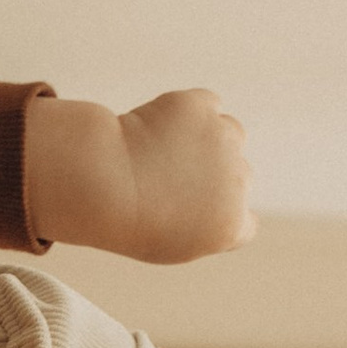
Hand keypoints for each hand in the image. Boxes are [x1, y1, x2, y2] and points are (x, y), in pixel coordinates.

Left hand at [24, 89, 253, 263]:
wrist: (103, 183)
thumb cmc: (128, 220)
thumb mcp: (172, 243)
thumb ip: (208, 225)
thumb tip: (227, 201)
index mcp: (231, 225)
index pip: (243, 221)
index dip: (216, 213)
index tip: (187, 211)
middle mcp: (239, 181)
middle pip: (239, 174)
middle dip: (213, 176)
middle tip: (167, 180)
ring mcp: (223, 139)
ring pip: (230, 134)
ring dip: (209, 140)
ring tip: (165, 153)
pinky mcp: (202, 108)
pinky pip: (208, 105)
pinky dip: (190, 113)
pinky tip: (161, 128)